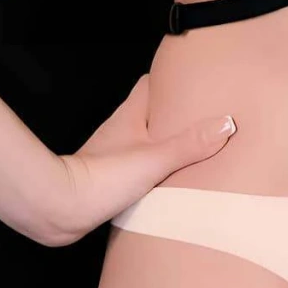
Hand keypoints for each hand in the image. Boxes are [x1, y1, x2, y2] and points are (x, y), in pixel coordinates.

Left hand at [41, 75, 235, 245]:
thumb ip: (190, 143)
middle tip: (203, 117)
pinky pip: (138, 166)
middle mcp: (119, 130)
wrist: (61, 209)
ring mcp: (112, 154)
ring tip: (193, 149)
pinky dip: (154, 169)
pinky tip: (169, 181)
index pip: (150, 83)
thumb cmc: (102, 177)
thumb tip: (226, 123)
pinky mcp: (109, 178)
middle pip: (150, 112)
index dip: (171, 78)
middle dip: (174, 114)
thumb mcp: (154, 158)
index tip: (194, 79)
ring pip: (144, 140)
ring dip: (164, 143)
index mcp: (129, 115)